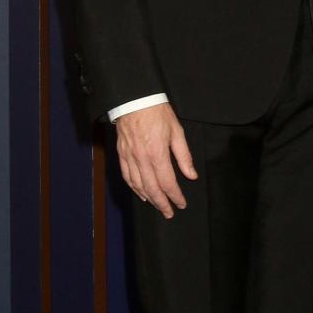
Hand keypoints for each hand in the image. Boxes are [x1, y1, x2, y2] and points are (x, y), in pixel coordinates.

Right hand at [114, 102, 196, 217]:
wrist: (134, 99)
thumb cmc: (157, 112)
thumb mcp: (177, 131)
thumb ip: (184, 156)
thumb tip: (191, 175)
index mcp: (157, 153)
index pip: (167, 183)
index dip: (175, 196)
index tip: (181, 203)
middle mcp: (141, 159)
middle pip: (152, 189)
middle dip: (162, 204)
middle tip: (169, 213)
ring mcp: (129, 157)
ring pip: (138, 185)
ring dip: (148, 198)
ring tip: (157, 206)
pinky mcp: (122, 154)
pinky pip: (127, 176)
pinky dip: (134, 188)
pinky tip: (140, 193)